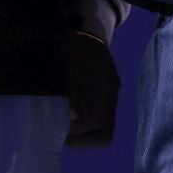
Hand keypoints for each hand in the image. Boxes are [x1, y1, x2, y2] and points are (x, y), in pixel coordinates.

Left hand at [62, 31, 119, 148]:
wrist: (87, 31)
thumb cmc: (77, 46)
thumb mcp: (71, 68)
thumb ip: (71, 95)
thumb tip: (65, 121)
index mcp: (107, 86)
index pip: (99, 119)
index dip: (80, 129)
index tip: (62, 131)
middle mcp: (111, 96)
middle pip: (106, 133)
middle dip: (83, 141)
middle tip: (62, 137)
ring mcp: (107, 99)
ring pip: (101, 131)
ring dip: (82, 137)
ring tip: (62, 132)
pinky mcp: (100, 100)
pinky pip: (94, 123)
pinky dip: (81, 128)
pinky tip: (66, 125)